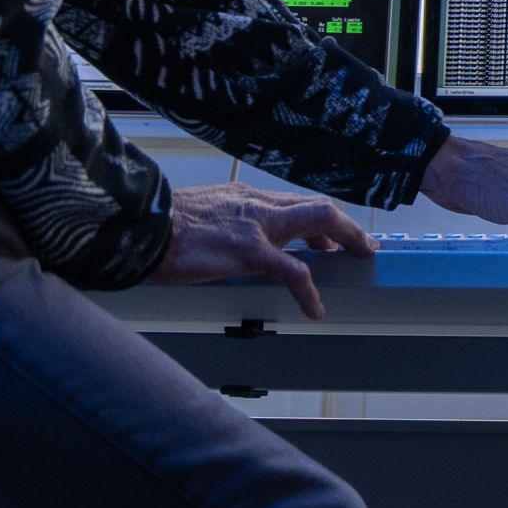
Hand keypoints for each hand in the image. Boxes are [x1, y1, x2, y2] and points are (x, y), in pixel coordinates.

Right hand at [150, 182, 373, 318]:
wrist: (144, 227)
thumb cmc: (164, 227)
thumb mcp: (204, 215)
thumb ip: (228, 224)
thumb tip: (235, 243)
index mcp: (247, 198)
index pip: (296, 203)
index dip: (321, 220)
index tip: (333, 235)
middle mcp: (258, 205)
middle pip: (318, 207)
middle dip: (347, 226)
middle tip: (363, 246)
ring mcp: (257, 226)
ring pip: (318, 222)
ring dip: (345, 241)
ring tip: (359, 260)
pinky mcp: (249, 250)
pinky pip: (292, 271)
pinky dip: (309, 291)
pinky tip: (315, 309)